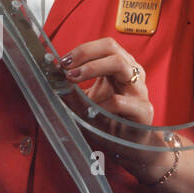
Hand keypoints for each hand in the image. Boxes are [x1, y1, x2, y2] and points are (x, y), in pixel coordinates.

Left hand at [60, 37, 170, 183]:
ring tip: (74, 78)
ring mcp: (139, 90)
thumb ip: (74, 89)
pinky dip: (101, 104)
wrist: (131, 146)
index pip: (105, 45)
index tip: (62, 61)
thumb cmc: (110, 120)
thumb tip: (50, 77)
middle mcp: (133, 74)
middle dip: (85, 54)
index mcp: (122, 67)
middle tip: (66, 67)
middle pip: (112, 49)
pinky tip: (91, 110)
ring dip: (93, 68)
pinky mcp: (143, 110)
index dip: (83, 49)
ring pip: (121, 65)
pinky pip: (120, 101)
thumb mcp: (89, 101)